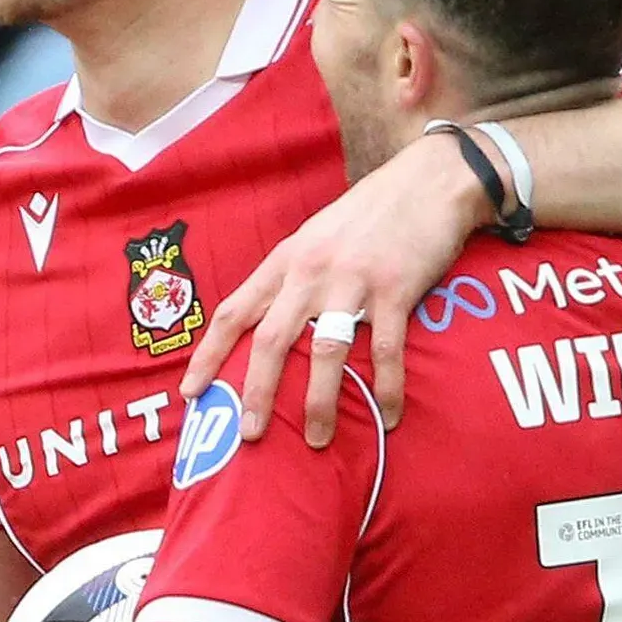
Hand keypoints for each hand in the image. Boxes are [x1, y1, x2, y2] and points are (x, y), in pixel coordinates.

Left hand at [177, 130, 487, 446]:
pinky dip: (386, 388)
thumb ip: (292, 277)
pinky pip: (386, 351)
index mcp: (286, 261)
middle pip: (272, 339)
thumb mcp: (316, 237)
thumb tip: (270, 326)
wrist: (430, 180)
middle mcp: (311, 272)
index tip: (191, 394)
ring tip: (316, 441)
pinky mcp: (396, 290)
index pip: (234, 312)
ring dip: (319, 402)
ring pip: (326, 351)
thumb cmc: (370, 215)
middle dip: (257, 392)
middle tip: (249, 437)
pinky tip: (388, 416)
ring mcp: (353, 282)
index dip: (209, 355)